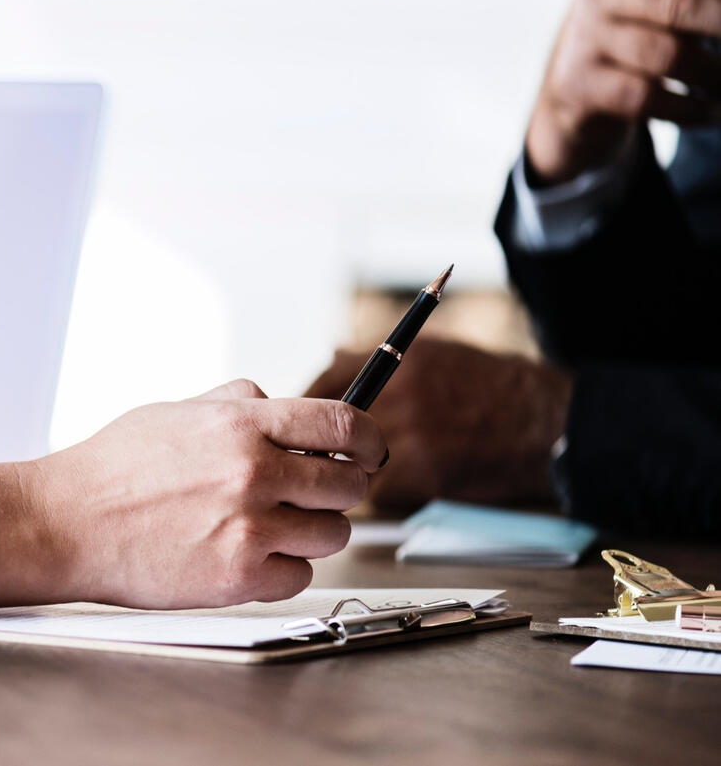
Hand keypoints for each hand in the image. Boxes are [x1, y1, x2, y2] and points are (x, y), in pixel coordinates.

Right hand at [26, 379, 386, 608]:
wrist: (66, 523)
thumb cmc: (111, 469)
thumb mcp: (175, 412)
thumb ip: (235, 404)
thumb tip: (276, 401)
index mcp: (241, 424)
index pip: (345, 424)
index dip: (369, 440)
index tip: (369, 451)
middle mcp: (254, 472)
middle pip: (350, 484)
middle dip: (336, 489)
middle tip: (310, 494)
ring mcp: (250, 527)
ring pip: (333, 534)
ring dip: (310, 531)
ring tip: (266, 526)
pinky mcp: (239, 577)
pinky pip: (300, 576)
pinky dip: (281, 570)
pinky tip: (244, 555)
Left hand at [302, 339, 571, 512]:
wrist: (543, 423)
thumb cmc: (489, 385)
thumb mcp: (433, 352)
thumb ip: (378, 359)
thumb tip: (332, 359)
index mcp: (396, 363)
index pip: (322, 385)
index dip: (306, 411)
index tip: (301, 427)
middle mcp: (399, 396)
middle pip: (329, 431)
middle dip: (322, 449)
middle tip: (324, 459)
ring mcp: (412, 436)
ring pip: (351, 466)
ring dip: (354, 474)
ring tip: (378, 467)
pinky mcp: (426, 474)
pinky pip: (382, 492)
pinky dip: (389, 493)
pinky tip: (413, 480)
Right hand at [527, 0, 720, 182]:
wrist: (567, 97)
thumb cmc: (629, 41)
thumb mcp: (651, 3)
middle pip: (679, 3)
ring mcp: (582, 40)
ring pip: (667, 55)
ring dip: (714, 75)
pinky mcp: (578, 86)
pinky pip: (647, 97)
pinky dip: (691, 109)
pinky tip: (713, 113)